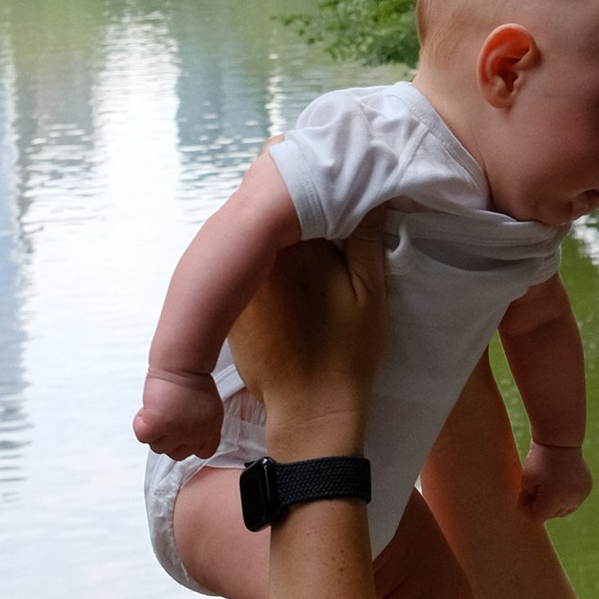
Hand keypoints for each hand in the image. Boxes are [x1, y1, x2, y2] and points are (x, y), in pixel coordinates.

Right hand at [137, 365, 223, 458]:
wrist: (182, 363)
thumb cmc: (192, 378)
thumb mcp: (208, 407)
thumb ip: (201, 426)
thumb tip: (185, 437)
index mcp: (211, 430)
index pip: (203, 453)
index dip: (189, 444)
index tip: (182, 432)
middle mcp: (196, 434)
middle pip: (175, 453)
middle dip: (169, 437)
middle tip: (167, 416)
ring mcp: (177, 431)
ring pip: (157, 446)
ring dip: (154, 430)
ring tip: (159, 408)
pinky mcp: (158, 424)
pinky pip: (143, 436)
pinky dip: (141, 423)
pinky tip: (149, 408)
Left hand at [228, 221, 388, 459]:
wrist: (309, 408)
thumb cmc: (346, 349)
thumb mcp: (370, 291)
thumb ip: (366, 237)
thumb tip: (369, 191)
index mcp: (295, 249)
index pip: (302, 202)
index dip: (321, 200)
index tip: (337, 207)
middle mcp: (258, 262)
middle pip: (275, 226)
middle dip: (295, 224)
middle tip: (324, 235)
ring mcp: (238, 287)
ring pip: (258, 252)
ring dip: (277, 250)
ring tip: (306, 265)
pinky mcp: (229, 311)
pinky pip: (246, 280)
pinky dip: (261, 278)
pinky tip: (284, 296)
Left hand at [518, 438, 591, 520]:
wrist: (561, 441)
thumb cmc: (540, 460)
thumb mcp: (526, 480)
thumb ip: (527, 500)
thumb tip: (532, 512)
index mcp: (553, 500)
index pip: (537, 518)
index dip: (526, 508)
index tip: (523, 494)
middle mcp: (570, 501)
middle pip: (551, 515)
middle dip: (541, 505)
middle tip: (536, 486)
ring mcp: (581, 495)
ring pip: (563, 510)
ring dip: (554, 503)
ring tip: (549, 485)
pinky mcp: (587, 489)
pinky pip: (573, 501)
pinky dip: (566, 496)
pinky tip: (561, 482)